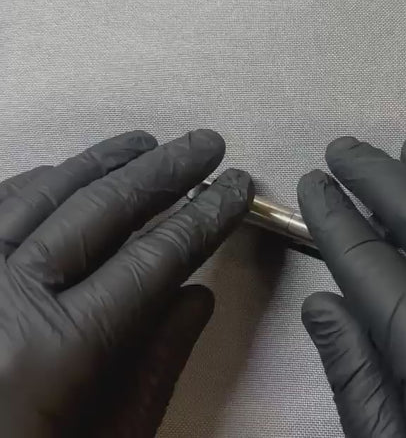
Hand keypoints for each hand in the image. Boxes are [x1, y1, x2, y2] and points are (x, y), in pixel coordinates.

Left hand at [0, 130, 252, 437]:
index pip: (156, 257)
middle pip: (104, 207)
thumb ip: (157, 363)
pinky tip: (68, 172)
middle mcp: (6, 297)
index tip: (235, 189)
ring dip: (104, 160)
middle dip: (166, 170)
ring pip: (47, 192)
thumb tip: (197, 295)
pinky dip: (41, 181)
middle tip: (206, 145)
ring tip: (147, 143)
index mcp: (56, 348)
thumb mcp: (109, 436)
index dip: (205, 217)